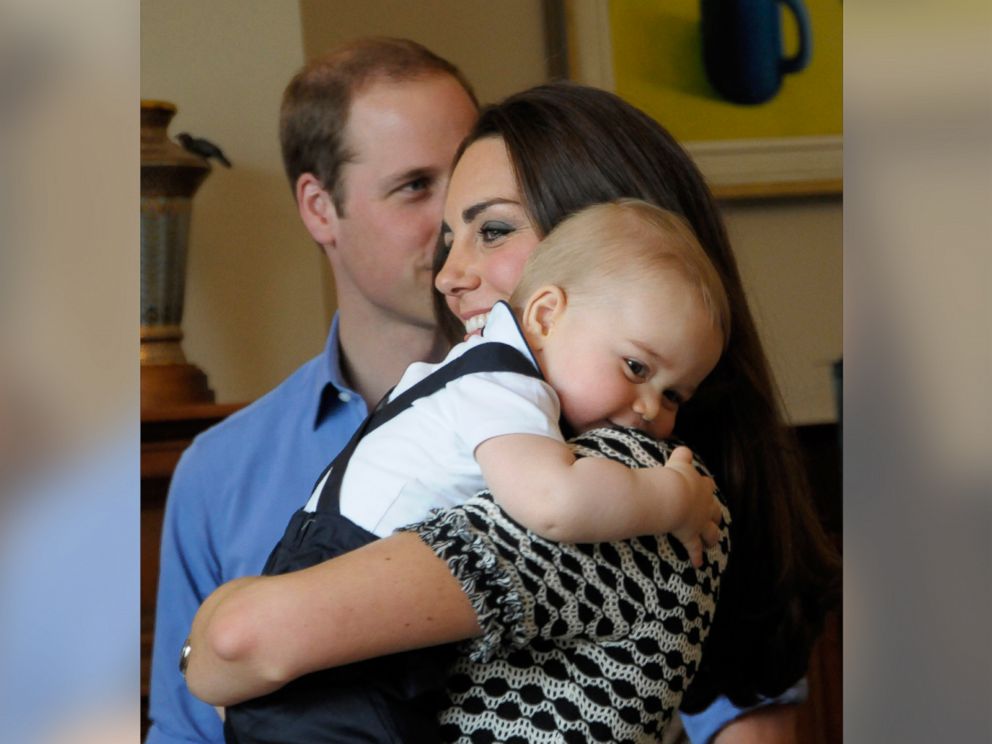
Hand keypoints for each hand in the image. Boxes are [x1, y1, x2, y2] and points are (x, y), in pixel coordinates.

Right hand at [663, 446, 721, 567]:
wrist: (671, 495)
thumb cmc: (672, 477)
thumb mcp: (677, 463)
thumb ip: (681, 455)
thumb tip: (684, 449)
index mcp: (699, 486)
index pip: (706, 485)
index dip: (705, 487)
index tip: (704, 487)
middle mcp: (703, 504)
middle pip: (713, 509)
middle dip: (714, 514)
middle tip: (714, 517)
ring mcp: (699, 521)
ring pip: (710, 530)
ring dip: (712, 536)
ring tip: (713, 542)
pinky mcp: (690, 535)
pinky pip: (694, 548)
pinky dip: (696, 556)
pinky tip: (697, 564)